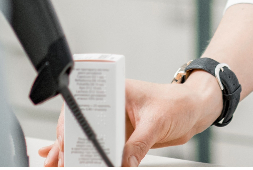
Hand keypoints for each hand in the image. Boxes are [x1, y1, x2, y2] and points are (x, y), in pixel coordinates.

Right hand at [39, 75, 219, 165]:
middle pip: (80, 125)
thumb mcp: (156, 122)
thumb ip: (138, 145)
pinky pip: (101, 149)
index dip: (71, 126)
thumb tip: (122, 163)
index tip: (67, 145)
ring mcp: (114, 122)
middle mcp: (110, 106)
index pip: (84, 106)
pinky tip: (72, 162)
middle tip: (59, 162)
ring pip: (86, 138)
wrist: (194, 109)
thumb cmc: (178, 102)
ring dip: (71, 153)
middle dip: (66, 144)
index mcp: (114, 91)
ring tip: (57, 165)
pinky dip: (87, 157)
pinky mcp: (121, 137)